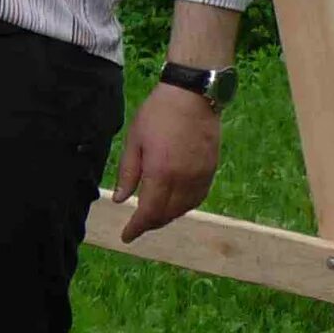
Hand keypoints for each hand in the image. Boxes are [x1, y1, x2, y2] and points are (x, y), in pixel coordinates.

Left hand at [111, 86, 221, 240]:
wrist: (193, 95)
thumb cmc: (157, 114)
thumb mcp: (134, 141)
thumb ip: (128, 173)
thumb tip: (121, 200)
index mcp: (161, 173)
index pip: (150, 212)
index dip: (137, 228)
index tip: (126, 236)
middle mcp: (184, 179)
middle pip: (168, 214)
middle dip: (151, 224)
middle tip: (137, 226)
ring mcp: (201, 175)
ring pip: (185, 208)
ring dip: (168, 216)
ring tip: (153, 217)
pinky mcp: (211, 169)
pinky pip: (198, 197)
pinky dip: (184, 206)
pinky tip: (175, 203)